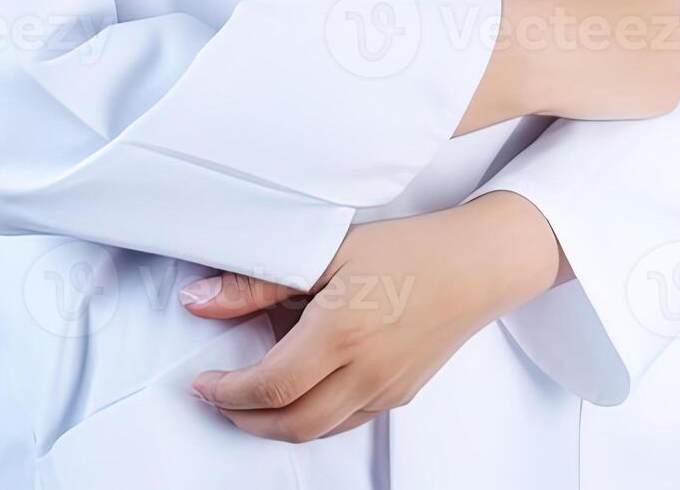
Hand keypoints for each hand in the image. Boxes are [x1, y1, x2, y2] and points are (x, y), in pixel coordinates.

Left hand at [177, 192, 565, 442]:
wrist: (479, 264)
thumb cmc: (413, 250)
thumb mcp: (329, 251)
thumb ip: (258, 283)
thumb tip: (200, 300)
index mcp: (341, 332)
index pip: (268, 387)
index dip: (226, 393)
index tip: (205, 382)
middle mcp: (366, 369)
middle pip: (289, 424)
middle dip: (244, 419)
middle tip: (222, 397)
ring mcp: (386, 387)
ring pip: (318, 430)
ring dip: (277, 424)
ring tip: (256, 398)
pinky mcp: (401, 393)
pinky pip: (347, 420)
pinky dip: (315, 416)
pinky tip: (306, 389)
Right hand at [455, 0, 679, 134]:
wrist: (544, 50)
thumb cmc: (562, 9)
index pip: (666, 3)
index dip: (639, 16)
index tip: (619, 25)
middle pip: (672, 33)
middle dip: (647, 41)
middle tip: (612, 48)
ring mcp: (677, 61)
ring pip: (667, 67)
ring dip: (645, 69)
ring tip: (607, 68)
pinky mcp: (667, 95)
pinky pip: (660, 97)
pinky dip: (640, 97)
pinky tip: (611, 87)